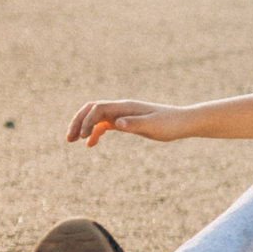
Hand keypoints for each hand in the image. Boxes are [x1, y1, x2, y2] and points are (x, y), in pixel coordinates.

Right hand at [65, 100, 185, 145]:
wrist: (184, 122)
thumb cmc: (170, 124)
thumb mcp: (153, 125)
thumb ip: (134, 124)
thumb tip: (116, 124)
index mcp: (126, 107)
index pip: (98, 109)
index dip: (87, 121)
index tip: (83, 137)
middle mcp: (121, 108)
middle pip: (92, 110)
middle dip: (78, 122)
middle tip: (68, 138)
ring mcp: (123, 114)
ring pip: (96, 117)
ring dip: (83, 127)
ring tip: (73, 141)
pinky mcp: (126, 122)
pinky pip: (105, 124)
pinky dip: (95, 132)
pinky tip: (89, 144)